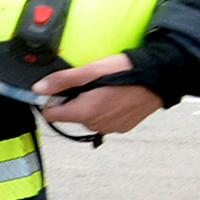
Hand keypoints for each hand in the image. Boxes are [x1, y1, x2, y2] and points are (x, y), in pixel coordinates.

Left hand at [33, 54, 163, 136]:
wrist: (160, 78)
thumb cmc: (126, 72)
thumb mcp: (90, 71)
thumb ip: (62, 81)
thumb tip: (38, 88)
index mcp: (85, 113)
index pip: (52, 115)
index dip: (52, 100)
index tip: (61, 89)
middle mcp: (96, 125)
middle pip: (70, 115)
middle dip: (74, 100)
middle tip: (90, 84)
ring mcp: (111, 128)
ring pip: (88, 117)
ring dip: (91, 105)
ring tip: (106, 88)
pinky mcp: (123, 127)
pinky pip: (105, 120)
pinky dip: (106, 109)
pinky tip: (117, 96)